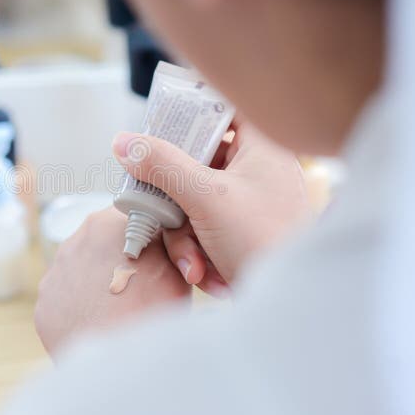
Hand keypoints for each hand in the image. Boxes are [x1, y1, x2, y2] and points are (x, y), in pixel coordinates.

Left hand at [35, 208, 189, 355]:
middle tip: (141, 286)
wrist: (117, 364)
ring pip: (82, 271)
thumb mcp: (177, 268)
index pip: (129, 216)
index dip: (146, 234)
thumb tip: (158, 237)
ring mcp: (55, 274)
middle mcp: (75, 241)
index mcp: (107, 223)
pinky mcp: (44, 304)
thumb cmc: (151, 314)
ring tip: (120, 310)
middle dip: (119, 259)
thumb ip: (164, 243)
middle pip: (102, 243)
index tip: (155, 253)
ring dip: (98, 284)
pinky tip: (99, 324)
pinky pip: (66, 300)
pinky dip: (81, 309)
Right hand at [112, 119, 309, 295]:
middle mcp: (253, 172)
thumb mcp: (207, 196)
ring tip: (195, 263)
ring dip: (183, 238)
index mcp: (260, 148)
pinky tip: (205, 273)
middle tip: (161, 208)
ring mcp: (244, 205)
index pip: (222, 110)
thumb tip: (123, 141)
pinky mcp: (235, 235)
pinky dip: (196, 253)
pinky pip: (199, 230)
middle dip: (175, 200)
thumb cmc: (266, 241)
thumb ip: (162, 165)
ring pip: (190, 203)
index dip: (190, 114)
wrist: (291, 304)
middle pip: (193, 164)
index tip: (159, 126)